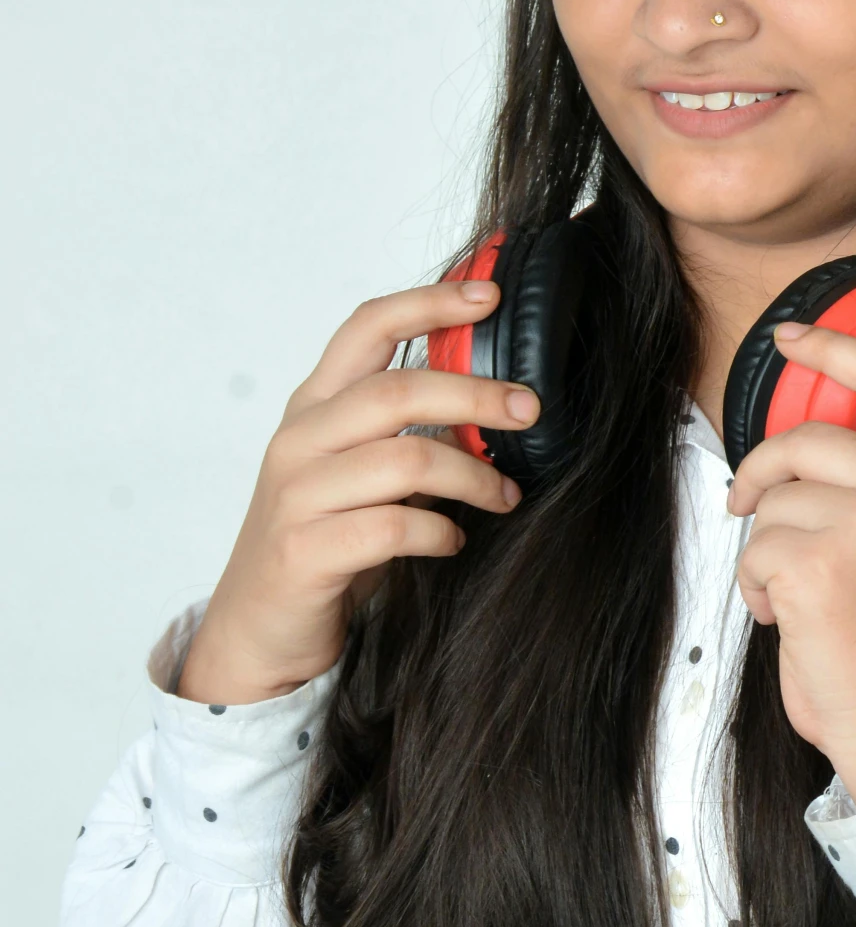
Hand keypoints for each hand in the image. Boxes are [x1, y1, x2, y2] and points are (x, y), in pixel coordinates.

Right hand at [177, 281, 538, 706]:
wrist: (256, 629)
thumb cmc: (323, 543)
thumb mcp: (361, 475)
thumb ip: (407, 435)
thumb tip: (495, 409)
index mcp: (314, 408)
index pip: (366, 327)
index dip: (428, 303)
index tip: (489, 296)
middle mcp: (299, 440)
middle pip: (398, 390)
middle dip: (476, 395)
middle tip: (529, 410)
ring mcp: (296, 494)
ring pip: (405, 459)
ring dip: (472, 476)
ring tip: (504, 495)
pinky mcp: (304, 551)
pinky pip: (392, 527)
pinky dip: (439, 532)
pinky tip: (452, 540)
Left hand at [727, 322, 855, 808]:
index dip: (835, 346)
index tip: (789, 335)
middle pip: (807, 440)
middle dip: (763, 477)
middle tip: (748, 508)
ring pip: (774, 502)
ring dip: (765, 553)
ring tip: (800, 596)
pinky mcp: (820, 565)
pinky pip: (754, 550)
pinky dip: (754, 590)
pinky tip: (788, 620)